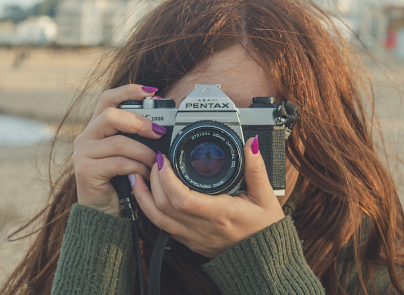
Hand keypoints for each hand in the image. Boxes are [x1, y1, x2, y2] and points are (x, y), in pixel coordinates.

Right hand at [72, 84, 165, 215]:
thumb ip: (138, 139)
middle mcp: (85, 137)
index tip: (152, 92)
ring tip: (155, 162)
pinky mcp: (85, 171)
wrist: (105, 215)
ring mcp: (82, 154)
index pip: (108, 99)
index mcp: (97, 129)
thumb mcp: (130, 155)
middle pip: (111, 115)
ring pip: (118, 142)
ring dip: (143, 152)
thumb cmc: (121, 183)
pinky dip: (137, 167)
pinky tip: (144, 175)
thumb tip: (163, 127)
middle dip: (140, 121)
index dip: (129, 91)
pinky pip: (118, 163)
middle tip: (160, 132)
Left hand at [132, 136, 285, 258]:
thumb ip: (256, 168)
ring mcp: (192, 237)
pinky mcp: (188, 241)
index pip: (182, 198)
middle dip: (153, 180)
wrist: (262, 259)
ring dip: (143, 196)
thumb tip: (250, 144)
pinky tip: (147, 196)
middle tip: (155, 160)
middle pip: (163, 206)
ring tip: (138, 176)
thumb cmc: (264, 229)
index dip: (166, 178)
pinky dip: (149, 209)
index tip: (164, 159)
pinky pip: (161, 226)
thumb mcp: (266, 196)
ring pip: (156, 219)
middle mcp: (201, 227)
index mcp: (219, 213)